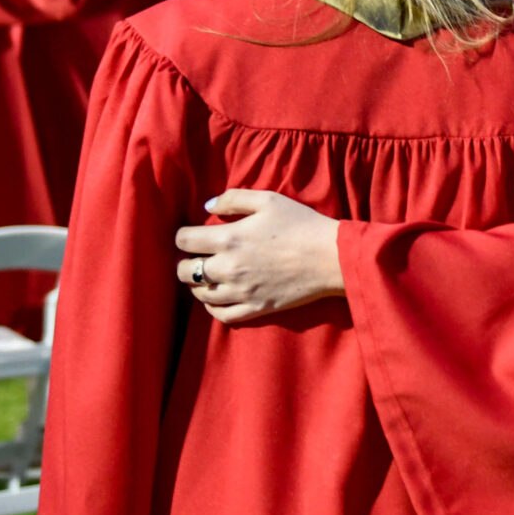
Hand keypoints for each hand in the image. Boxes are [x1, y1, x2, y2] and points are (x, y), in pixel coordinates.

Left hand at [173, 190, 344, 324]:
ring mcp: (241, 292)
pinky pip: (222, 315)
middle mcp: (229, 268)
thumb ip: (233, 199)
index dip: (182, 236)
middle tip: (195, 256)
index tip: (190, 235)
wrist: (331, 256)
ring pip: (200, 295)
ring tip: (205, 276)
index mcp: (229, 238)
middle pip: (185, 271)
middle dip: (184, 262)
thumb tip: (207, 206)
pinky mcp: (255, 309)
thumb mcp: (268, 199)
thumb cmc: (301, 223)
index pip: (185, 240)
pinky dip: (212, 308)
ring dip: (197, 284)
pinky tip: (216, 298)